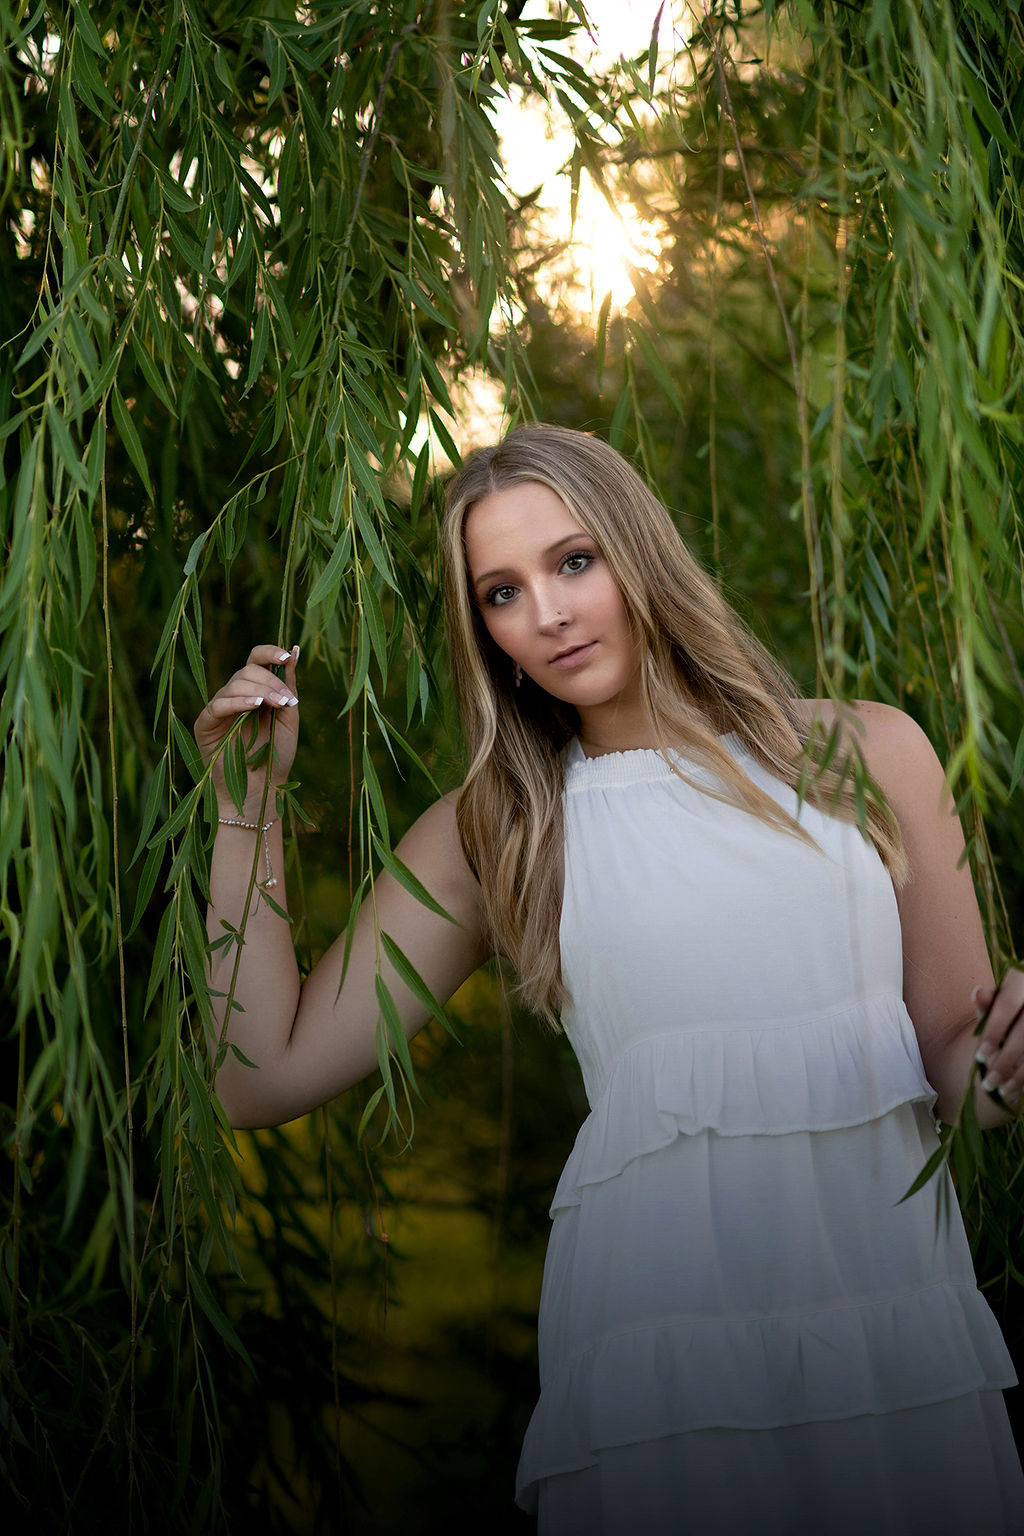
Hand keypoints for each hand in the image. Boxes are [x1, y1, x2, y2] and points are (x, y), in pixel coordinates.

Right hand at [194, 643, 299, 811]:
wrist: (261, 790)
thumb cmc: (275, 756)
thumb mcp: (288, 717)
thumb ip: (289, 686)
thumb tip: (295, 650)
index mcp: (255, 692)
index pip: (256, 660)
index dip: (269, 653)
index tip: (287, 657)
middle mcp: (235, 697)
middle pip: (247, 671)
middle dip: (271, 681)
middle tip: (287, 700)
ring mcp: (219, 709)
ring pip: (234, 684)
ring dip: (260, 691)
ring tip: (277, 705)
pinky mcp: (205, 724)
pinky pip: (218, 705)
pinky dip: (238, 702)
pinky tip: (255, 706)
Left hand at [973, 968, 1023, 1110]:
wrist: (1023, 1018)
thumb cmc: (1011, 1012)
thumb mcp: (1000, 1004)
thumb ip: (989, 1005)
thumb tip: (978, 992)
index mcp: (1022, 980)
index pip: (1007, 1004)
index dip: (993, 1031)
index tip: (979, 1056)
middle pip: (1023, 1032)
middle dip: (1005, 1060)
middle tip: (988, 1083)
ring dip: (1020, 1075)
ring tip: (1002, 1090)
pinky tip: (1018, 1089)